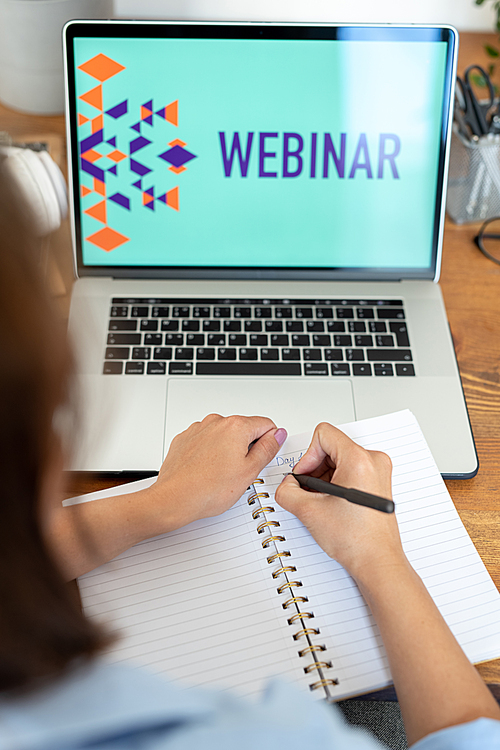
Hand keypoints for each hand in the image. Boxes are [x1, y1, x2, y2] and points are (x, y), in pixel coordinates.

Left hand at [149, 414, 286, 529]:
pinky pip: (205, 440)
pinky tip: (206, 470)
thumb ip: (267, 448)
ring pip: (223, 435)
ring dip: (226, 449)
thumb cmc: (208, 489)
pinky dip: (209, 452)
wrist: (174, 498)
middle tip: (240, 471)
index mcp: (235, 426)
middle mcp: (216, 422)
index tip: (262, 457)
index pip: (266, 424)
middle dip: (246, 447)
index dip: (269, 442)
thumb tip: (277, 434)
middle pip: (243, 429)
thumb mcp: (249, 471)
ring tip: (220, 473)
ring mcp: (198, 429)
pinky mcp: (185, 439)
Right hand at [275, 422, 403, 580]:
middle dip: (315, 469)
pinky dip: (337, 483)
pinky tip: (332, 504)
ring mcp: (378, 471)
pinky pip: (350, 470)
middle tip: (310, 492)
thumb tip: (286, 484)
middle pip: (332, 447)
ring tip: (322, 502)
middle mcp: (373, 460)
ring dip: (325, 478)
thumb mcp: (309, 511)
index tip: (305, 477)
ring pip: (340, 459)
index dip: (307, 456)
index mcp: (359, 459)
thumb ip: (287, 491)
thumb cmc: (356, 539)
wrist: (377, 561)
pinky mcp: (378, 482)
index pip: (323, 435)